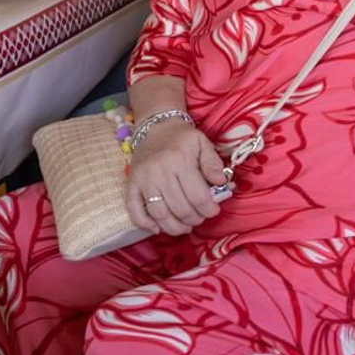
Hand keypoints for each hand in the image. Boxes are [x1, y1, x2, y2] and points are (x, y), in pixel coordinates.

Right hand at [125, 119, 227, 235]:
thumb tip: (222, 183)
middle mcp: (159, 171)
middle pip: (180, 208)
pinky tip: (157, 229)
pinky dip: (144, 223)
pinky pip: (134, 208)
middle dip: (194, 219)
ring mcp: (143, 178)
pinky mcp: (132, 183)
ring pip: (159, 214)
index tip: (213, 210)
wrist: (155, 125)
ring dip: (174, 227)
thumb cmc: (183, 138)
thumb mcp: (203, 143)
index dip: (209, 209)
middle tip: (200, 217)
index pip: (198, 197)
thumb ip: (213, 164)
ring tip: (185, 226)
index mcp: (180, 160)